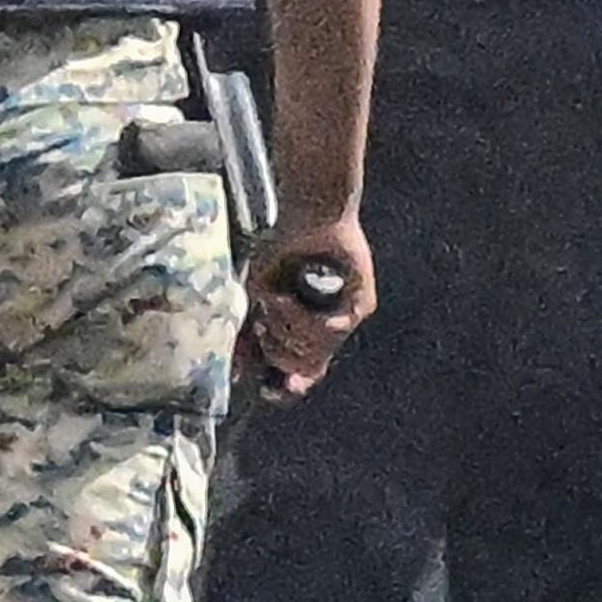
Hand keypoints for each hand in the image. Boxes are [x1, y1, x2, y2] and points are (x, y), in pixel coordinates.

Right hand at [242, 211, 373, 392]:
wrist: (310, 213)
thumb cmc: (282, 248)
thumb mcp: (256, 293)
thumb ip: (249, 334)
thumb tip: (240, 376)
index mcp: (306, 330)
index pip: (302, 373)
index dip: (286, 387)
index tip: (268, 388)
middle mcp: (328, 328)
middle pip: (303, 367)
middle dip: (276, 351)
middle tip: (262, 323)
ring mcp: (345, 318)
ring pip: (315, 352)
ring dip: (285, 331)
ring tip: (273, 303)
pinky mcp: (361, 305)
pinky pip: (330, 331)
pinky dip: (302, 320)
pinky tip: (284, 302)